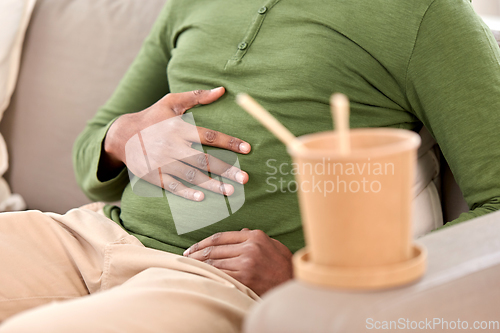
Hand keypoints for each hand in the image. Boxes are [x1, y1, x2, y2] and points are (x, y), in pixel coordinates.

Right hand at [101, 87, 250, 200]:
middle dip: (225, 170)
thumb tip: (222, 90)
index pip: (208, 136)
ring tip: (230, 191)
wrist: (122, 136)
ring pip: (191, 175)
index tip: (247, 149)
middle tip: (245, 178)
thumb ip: (197, 96)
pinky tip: (201, 198)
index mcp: (178, 128)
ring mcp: (162, 162)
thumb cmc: (153, 116)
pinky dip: (186, 193)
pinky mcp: (153, 175)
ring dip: (211, 185)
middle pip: (203, 159)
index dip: (229, 142)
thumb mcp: (171, 101)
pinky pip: (172, 186)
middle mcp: (171, 146)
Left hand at [184, 228, 292, 295]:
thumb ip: (255, 237)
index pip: (221, 237)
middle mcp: (249, 247)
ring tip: (188, 266)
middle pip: (214, 249)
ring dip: (198, 265)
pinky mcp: (244, 278)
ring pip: (214, 262)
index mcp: (255, 236)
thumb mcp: (272, 245)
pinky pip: (220, 274)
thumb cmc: (283, 265)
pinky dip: (208, 275)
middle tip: (185, 258)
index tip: (192, 248)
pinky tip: (200, 276)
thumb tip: (242, 231)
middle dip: (196, 254)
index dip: (203, 242)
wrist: (294, 283)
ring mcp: (246, 262)